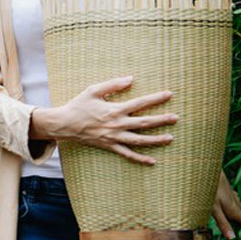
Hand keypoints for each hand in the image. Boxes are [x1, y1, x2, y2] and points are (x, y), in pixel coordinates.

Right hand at [33, 76, 176, 165]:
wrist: (64, 124)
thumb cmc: (78, 105)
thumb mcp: (93, 90)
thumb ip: (113, 84)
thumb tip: (131, 78)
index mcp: (114, 109)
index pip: (140, 103)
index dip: (156, 98)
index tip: (169, 94)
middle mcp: (117, 124)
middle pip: (144, 123)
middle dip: (162, 120)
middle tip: (176, 118)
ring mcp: (114, 137)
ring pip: (139, 140)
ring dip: (156, 140)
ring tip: (170, 138)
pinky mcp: (109, 146)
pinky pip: (127, 154)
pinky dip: (140, 158)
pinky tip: (152, 161)